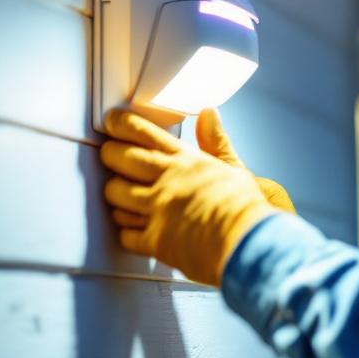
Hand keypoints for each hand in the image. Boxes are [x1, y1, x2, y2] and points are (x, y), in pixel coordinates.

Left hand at [99, 108, 285, 284]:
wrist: (249, 243)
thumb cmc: (245, 209)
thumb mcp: (233, 168)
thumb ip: (216, 141)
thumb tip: (208, 114)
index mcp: (186, 162)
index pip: (146, 134)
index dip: (123, 125)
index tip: (113, 122)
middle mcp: (167, 181)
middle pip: (121, 159)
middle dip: (109, 154)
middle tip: (108, 154)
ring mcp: (158, 210)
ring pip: (116, 194)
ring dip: (114, 193)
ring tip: (119, 193)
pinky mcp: (155, 240)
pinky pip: (125, 233)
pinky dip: (125, 230)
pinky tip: (132, 228)